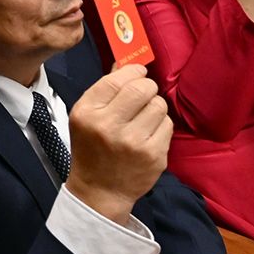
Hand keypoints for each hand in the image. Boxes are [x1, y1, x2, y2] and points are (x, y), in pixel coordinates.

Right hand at [66, 63, 171, 225]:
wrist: (100, 190)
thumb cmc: (91, 147)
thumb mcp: (85, 116)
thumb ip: (104, 90)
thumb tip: (125, 63)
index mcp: (87, 113)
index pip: (115, 80)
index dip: (132, 71)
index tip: (138, 72)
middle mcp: (109, 126)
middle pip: (142, 89)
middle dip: (147, 86)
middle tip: (144, 92)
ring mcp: (133, 143)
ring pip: (159, 105)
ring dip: (154, 106)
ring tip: (144, 116)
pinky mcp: (154, 156)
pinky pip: (167, 125)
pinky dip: (160, 125)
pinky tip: (149, 133)